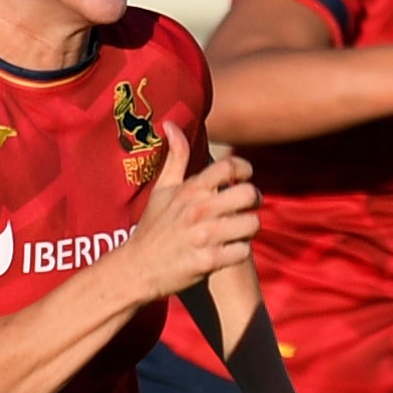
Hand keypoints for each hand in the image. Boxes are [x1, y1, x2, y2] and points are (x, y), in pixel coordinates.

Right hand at [120, 126, 257, 300]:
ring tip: (239, 230)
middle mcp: (199, 210)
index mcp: (190, 190)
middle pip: (249, 194)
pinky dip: (240, 252)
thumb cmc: (153, 227)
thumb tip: (171, 124)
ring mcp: (205, 237)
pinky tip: (230, 251)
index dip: (244, 169)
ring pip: (252, 224)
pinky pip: (243, 251)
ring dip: (249, 228)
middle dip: (254, 200)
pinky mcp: (209, 261)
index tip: (243, 177)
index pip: (229, 167)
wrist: (138, 268)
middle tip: (248, 206)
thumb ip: (174, 158)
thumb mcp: (161, 190)